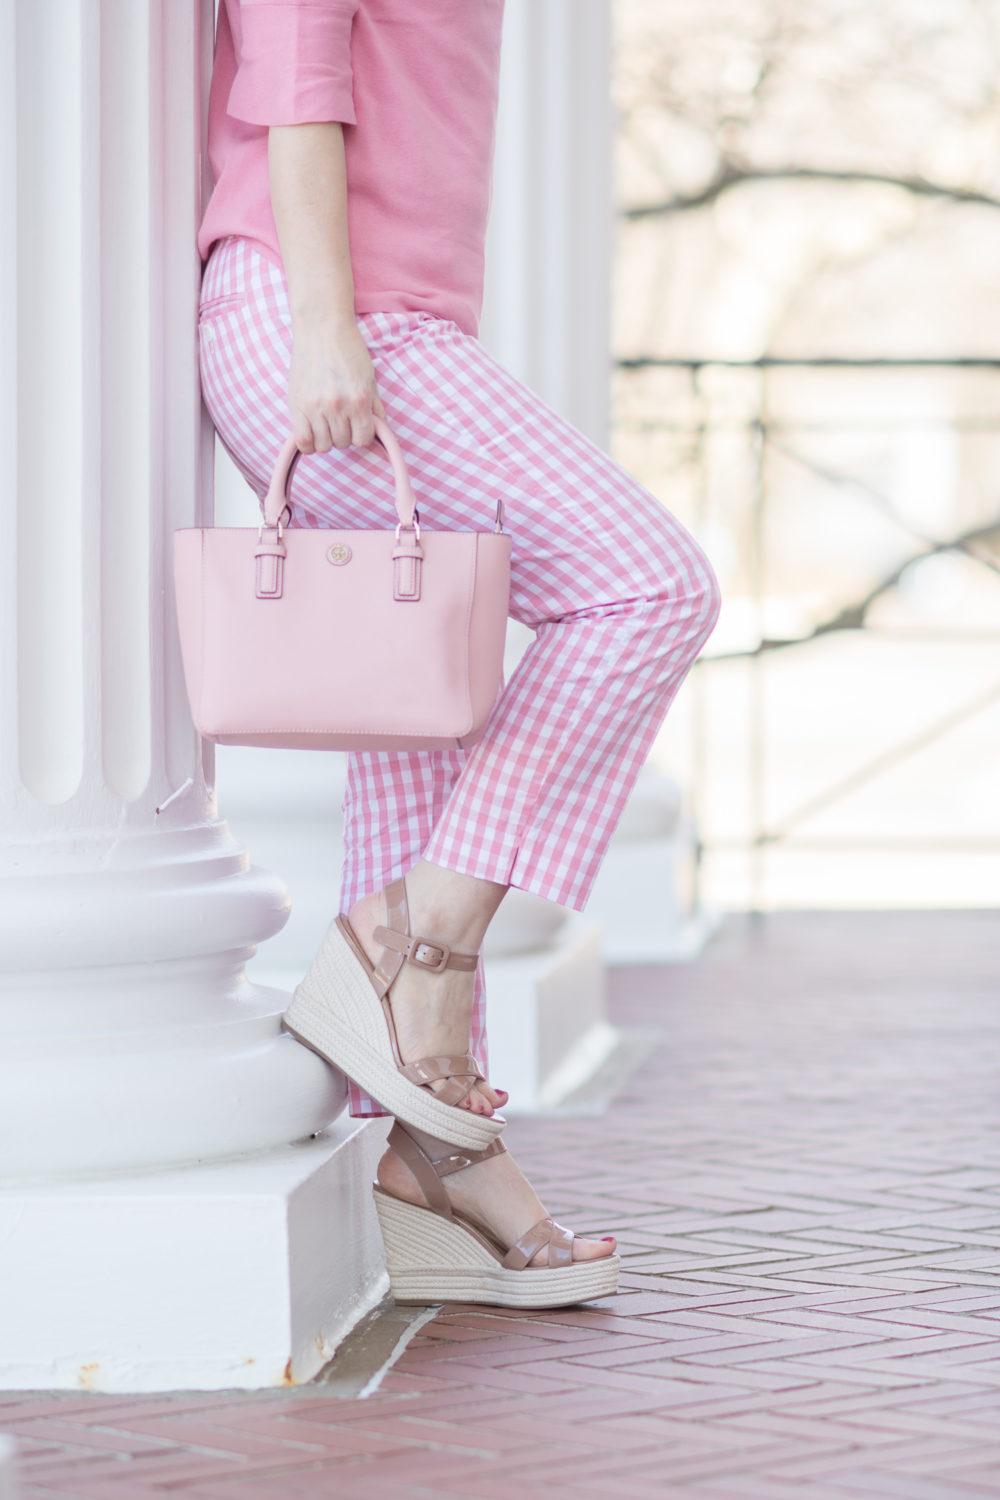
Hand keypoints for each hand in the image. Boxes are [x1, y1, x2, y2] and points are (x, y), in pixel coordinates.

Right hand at [287, 317, 386, 452]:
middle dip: (344, 433)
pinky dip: (308, 443)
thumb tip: (380, 431)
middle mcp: (338, 406)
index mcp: (359, 400)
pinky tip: (312, 431)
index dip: (361, 434)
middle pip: (343, 443)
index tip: (357, 424)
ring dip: (326, 438)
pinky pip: (303, 442)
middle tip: (340, 418)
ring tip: (325, 422)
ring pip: (324, 445)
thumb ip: (375, 407)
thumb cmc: (348, 349)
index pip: (363, 439)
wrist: (322, 327)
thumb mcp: (369, 377)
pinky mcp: (297, 405)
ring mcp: (316, 406)